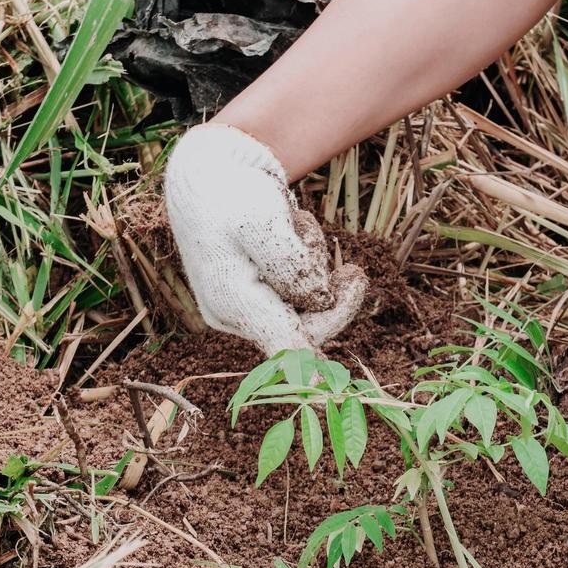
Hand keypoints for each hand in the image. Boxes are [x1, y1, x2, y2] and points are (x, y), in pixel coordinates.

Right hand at [164, 124, 366, 355]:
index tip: (334, 395)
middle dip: (334, 297)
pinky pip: (302, 291)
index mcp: (234, 303)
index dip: (313, 374)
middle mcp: (238, 315)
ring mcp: (250, 307)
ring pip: (308, 305)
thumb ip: (292, 265)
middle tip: (355, 274)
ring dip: (315, 266)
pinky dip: (307, 262)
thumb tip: (320, 300)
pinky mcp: (263, 294)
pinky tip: (288, 232)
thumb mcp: (261, 221)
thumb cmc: (231, 194)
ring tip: (293, 227)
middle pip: (308, 329)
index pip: (285, 347)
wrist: (211, 172)